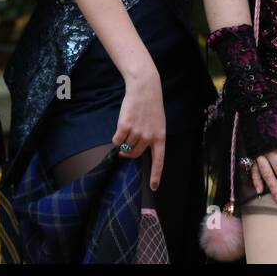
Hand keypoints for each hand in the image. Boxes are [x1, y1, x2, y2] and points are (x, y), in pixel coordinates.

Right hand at [114, 66, 165, 190]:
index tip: (153, 187)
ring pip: (125, 147)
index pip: (159, 161)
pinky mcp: (125, 126)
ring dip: (123, 141)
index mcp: (160, 137)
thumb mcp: (157, 124)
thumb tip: (130, 152)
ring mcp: (137, 132)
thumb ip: (150, 138)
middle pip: (135, 154)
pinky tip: (120, 127)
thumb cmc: (151, 106)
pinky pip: (116, 140)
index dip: (156, 175)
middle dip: (129, 151)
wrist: (145, 88)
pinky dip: (116, 137)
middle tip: (128, 144)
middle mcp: (149, 137)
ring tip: (128, 126)